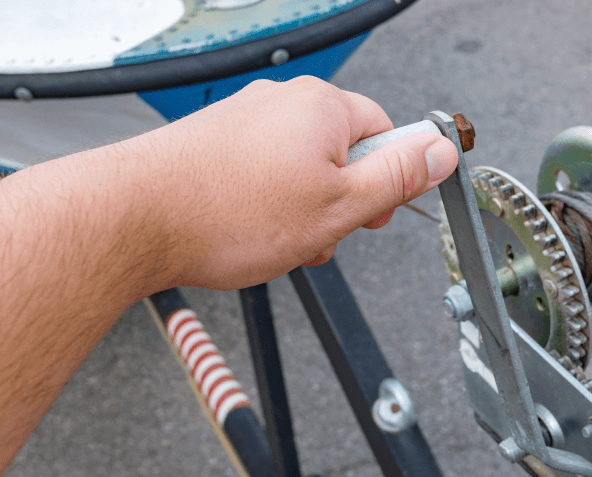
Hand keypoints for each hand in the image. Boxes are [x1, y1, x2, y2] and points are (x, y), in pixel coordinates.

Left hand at [135, 76, 458, 289]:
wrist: (135, 219)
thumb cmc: (228, 212)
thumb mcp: (338, 206)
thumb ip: (398, 177)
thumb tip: (440, 152)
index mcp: (321, 107)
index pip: (386, 132)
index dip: (388, 180)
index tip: (376, 212)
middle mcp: (282, 103)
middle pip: (342, 154)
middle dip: (340, 203)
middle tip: (324, 235)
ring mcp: (246, 121)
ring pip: (302, 171)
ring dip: (305, 212)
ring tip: (281, 241)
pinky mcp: (218, 143)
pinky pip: (266, 174)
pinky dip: (269, 205)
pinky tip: (252, 233)